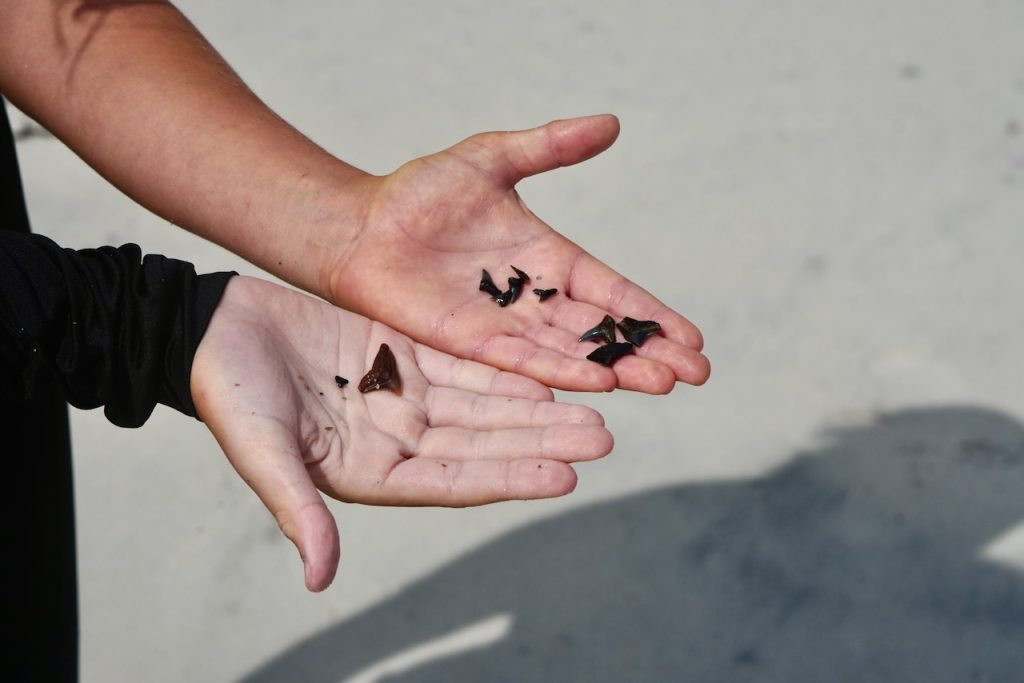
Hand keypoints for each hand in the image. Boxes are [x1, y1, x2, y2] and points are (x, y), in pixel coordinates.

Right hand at [189, 276, 612, 590]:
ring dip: (536, 409)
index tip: (564, 478)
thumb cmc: (229, 395)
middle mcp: (398, 441)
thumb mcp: (263, 452)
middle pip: (484, 445)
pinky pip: (465, 365)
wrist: (216, 328)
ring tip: (592, 409)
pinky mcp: (405, 354)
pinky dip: (504, 371)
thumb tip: (319, 581)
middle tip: (601, 438)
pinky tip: (545, 376)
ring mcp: (405, 398)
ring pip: (485, 406)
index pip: (455, 483)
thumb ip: (298, 511)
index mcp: (371, 474)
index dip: (509, 479)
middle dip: (541, 442)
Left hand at [326, 114, 709, 393]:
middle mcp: (534, 299)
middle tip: (696, 374)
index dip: (651, 314)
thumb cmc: (419, 191)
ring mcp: (505, 325)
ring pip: (572, 352)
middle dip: (649, 352)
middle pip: (602, 331)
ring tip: (664, 383)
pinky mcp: (472, 343)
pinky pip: (524, 360)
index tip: (694, 339)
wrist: (360, 226)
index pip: (612, 292)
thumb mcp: (492, 157)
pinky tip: (600, 383)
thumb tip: (612, 123)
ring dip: (618, 368)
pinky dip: (561, 371)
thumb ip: (550, 146)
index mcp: (548, 258)